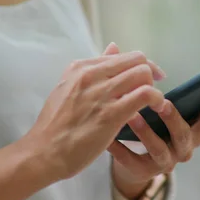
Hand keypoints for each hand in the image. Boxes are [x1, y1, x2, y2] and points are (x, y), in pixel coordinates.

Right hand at [22, 47, 165, 180]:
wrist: (43, 152)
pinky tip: (156, 108)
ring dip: (154, 87)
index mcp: (80, 67)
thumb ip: (93, 69)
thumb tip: (113, 47)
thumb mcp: (69, 88)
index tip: (147, 78)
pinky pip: (144, 94)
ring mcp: (101, 93)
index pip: (121, 55)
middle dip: (151, 72)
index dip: (139, 65)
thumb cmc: (55, 126)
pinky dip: (156, 98)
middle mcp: (91, 75)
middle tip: (154, 88)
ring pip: (142, 74)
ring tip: (154, 102)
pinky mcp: (111, 114)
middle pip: (136, 60)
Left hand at [106, 45, 199, 199]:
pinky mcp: (143, 172)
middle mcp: (183, 148)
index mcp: (192, 129)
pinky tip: (109, 139)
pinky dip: (121, 150)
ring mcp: (165, 163)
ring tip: (133, 117)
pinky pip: (133, 161)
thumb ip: (138, 78)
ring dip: (147, 133)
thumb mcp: (149, 103)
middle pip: (186, 135)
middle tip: (164, 103)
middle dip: (175, 119)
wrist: (127, 158)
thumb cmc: (145, 123)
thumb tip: (115, 46)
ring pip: (160, 150)